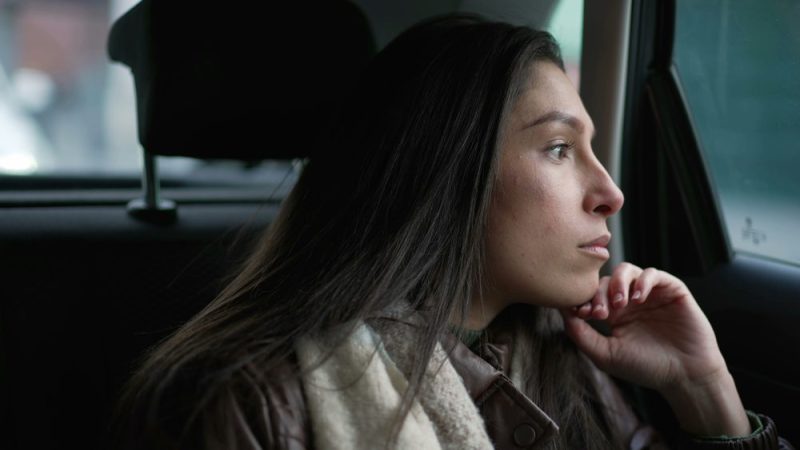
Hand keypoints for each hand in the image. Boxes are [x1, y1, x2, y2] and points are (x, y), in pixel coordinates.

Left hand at [561, 262, 750, 435]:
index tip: (580, 313)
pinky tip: (637, 299)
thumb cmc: (645, 367)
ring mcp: (650, 293)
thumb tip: (560, 310)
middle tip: (599, 313)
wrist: (685, 376)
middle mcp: (630, 300)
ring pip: (627, 270)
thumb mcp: (605, 354)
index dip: (583, 299)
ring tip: (619, 303)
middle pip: (606, 280)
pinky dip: (642, 281)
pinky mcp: (672, 290)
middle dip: (598, 294)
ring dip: (618, 283)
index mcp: (613, 314)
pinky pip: (653, 273)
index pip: (592, 294)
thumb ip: (580, 334)